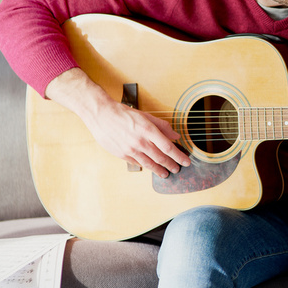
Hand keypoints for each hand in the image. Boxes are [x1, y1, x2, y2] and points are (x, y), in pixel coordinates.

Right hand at [45, 68, 190, 177]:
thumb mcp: (146, 116)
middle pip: (161, 158)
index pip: (168, 147)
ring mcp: (130, 150)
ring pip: (149, 164)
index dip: (179, 156)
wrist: (101, 115)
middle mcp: (140, 142)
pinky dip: (146, 166)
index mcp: (148, 130)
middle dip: (171, 165)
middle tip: (178, 169)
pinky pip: (138, 163)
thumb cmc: (124, 114)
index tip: (186, 161)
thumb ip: (162, 126)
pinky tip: (151, 167)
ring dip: (160, 170)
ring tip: (166, 173)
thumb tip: (176, 136)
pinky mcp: (122, 155)